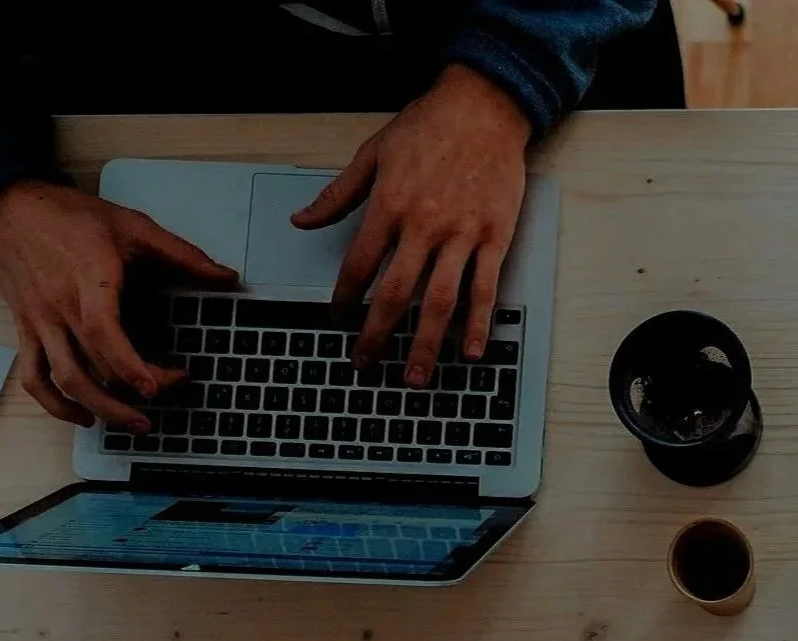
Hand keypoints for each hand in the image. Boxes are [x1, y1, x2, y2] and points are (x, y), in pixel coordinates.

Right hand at [0, 180, 235, 429]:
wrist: (9, 207)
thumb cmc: (70, 216)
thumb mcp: (132, 225)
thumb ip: (182, 254)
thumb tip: (227, 277)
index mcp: (88, 281)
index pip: (102, 333)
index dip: (129, 366)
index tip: (157, 386)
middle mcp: (59, 307)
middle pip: (91, 366)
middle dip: (131, 392)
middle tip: (166, 397)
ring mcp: (39, 322)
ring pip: (62, 380)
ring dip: (98, 410)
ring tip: (134, 425)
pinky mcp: (25, 330)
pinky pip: (33, 376)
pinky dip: (55, 403)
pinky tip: (83, 416)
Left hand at [293, 63, 530, 386]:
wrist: (484, 106)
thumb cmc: (430, 126)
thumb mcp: (373, 152)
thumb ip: (338, 194)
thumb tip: (301, 220)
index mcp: (389, 205)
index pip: (359, 265)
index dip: (343, 298)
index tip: (337, 319)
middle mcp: (424, 225)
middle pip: (394, 295)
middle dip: (376, 335)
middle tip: (365, 363)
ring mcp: (463, 234)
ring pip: (439, 302)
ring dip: (425, 345)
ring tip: (414, 377)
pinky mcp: (496, 237)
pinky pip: (485, 289)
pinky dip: (478, 324)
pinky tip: (470, 351)